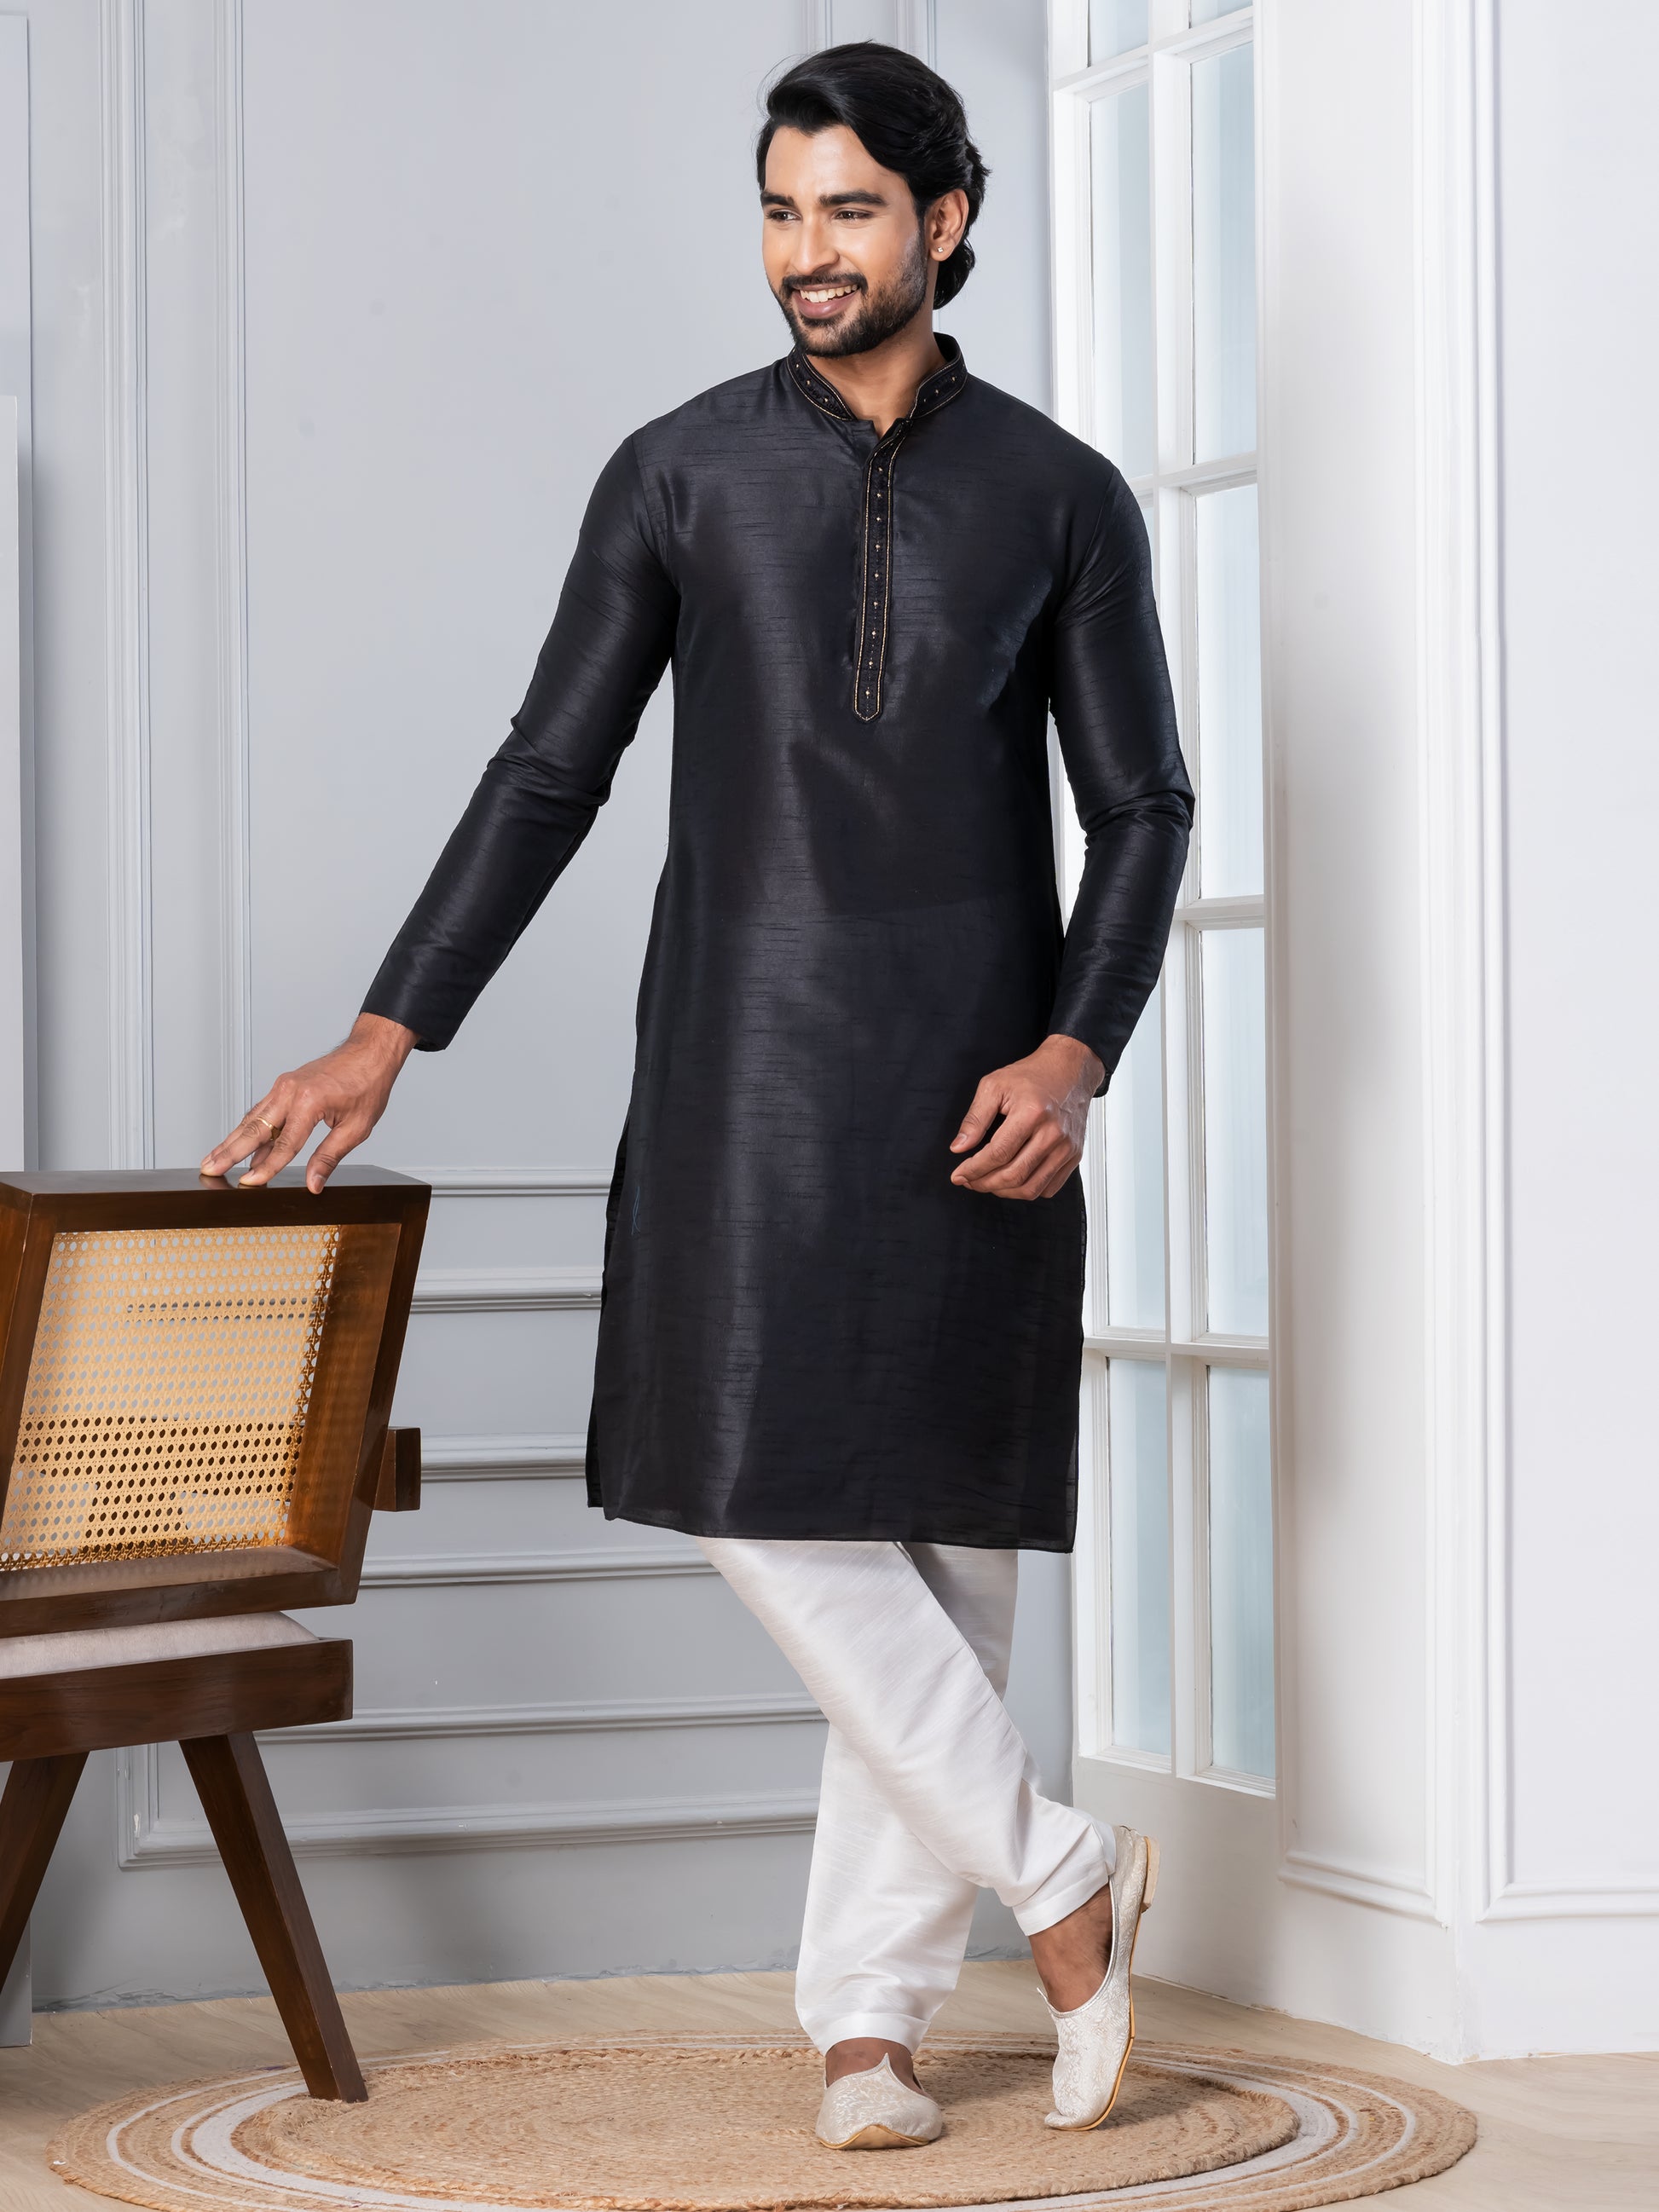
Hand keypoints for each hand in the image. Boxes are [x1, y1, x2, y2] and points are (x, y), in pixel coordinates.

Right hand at [199, 1013, 418, 1193]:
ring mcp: (284, 1086)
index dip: (266, 1167)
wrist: (370, 1053)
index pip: (284, 1144)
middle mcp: (290, 1091)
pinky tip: (239, 1145)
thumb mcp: (356, 1128)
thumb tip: (313, 1184)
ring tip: (212, 1159)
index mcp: (310, 1102)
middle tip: (209, 1169)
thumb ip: (329, 1156)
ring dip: (231, 1140)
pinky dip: (248, 1129)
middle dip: (229, 1152)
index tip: (248, 1184)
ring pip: (252, 1119)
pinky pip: (262, 1111)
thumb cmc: (368, 1086)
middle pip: (254, 1128)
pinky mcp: (284, 1086)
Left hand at [948, 1033, 1103, 1201]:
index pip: (997, 1154)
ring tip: (988, 1182)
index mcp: (1032, 1113)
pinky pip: (1049, 1188)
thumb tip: (958, 1148)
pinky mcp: (1074, 1155)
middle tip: (968, 1181)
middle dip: (984, 1184)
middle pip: (1014, 1176)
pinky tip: (1012, 1180)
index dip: (973, 1169)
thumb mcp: (994, 1086)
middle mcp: (1053, 1133)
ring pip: (1031, 1188)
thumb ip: (975, 1119)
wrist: (1070, 1069)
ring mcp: (1067, 1147)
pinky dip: (1027, 1190)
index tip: (958, 1175)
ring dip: (1004, 1192)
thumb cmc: (1032, 1076)